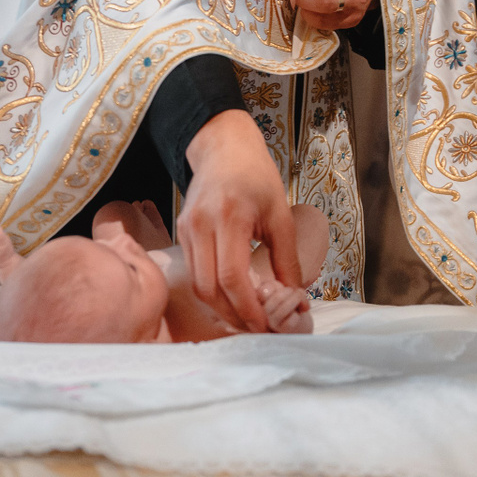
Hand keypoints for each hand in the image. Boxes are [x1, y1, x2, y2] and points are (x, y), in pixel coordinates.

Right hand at [178, 109, 301, 332]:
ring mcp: (186, 230)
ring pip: (197, 284)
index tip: (265, 324)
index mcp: (229, 218)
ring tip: (246, 317)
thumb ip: (287, 258)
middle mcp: (201, 226)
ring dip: (221, 307)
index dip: (247, 307)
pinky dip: (213, 291)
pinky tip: (232, 297)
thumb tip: (296, 296)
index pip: (232, 277)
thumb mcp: (280, 214)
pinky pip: (194, 272)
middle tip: (257, 327)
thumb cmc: (256, 177)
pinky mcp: (180, 233)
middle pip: (209, 288)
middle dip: (233, 315)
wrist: (224, 149)